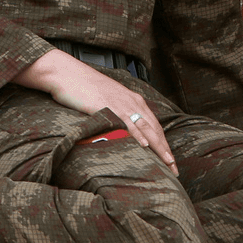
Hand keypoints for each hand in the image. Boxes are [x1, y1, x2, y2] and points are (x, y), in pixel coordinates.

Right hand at [13, 49, 176, 174]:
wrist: (67, 75)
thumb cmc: (84, 88)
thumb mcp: (107, 101)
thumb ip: (117, 115)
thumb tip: (121, 132)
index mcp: (134, 101)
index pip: (154, 125)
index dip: (163, 143)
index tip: (170, 160)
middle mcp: (132, 102)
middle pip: (155, 129)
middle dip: (165, 150)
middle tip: (174, 168)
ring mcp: (122, 104)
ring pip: (146, 128)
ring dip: (158, 146)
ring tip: (167, 161)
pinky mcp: (109, 106)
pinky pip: (127, 123)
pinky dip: (138, 134)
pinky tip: (145, 145)